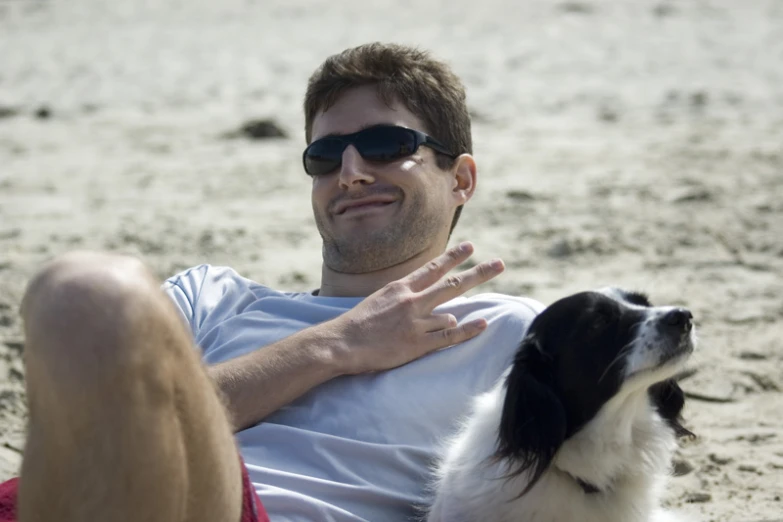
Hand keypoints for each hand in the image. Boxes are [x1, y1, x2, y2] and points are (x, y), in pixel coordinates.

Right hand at [330, 242, 504, 374]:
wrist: (342, 342)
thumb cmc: (356, 323)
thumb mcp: (378, 298)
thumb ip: (400, 295)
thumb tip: (419, 293)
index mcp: (401, 287)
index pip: (433, 267)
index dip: (454, 256)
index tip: (470, 247)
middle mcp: (412, 301)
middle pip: (453, 284)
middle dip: (479, 273)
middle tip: (499, 264)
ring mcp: (417, 322)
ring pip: (450, 313)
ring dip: (452, 319)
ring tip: (440, 326)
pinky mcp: (418, 343)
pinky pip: (450, 336)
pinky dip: (468, 330)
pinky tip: (482, 324)